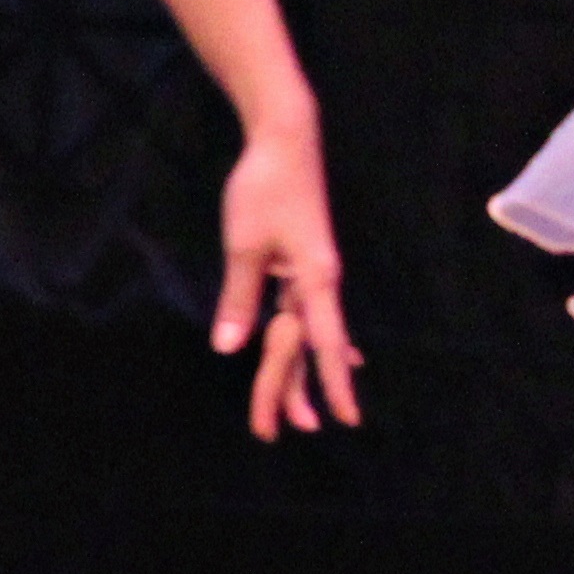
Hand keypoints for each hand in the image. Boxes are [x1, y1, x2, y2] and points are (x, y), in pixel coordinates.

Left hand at [214, 117, 360, 440]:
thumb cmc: (265, 188)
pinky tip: (341, 356)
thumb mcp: (244, 245)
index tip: (343, 420)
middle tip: (281, 431)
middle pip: (311, 347)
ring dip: (302, 374)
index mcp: (315, 279)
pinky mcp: (306, 265)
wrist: (287, 142)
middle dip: (296, 391)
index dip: (332, 384)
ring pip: (309, 335)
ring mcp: (315, 275)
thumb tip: (230, 348)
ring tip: (305, 414)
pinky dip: (321, 342)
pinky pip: (312, 315)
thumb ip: (239, 298)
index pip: (325, 343)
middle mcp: (321, 283)